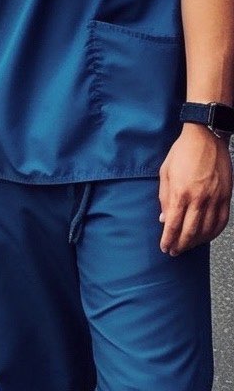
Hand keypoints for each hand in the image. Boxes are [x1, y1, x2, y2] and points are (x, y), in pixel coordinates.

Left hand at [158, 125, 232, 254]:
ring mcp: (215, 199)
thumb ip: (164, 197)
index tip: (165, 247)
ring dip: (196, 242)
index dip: (168, 239)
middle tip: (175, 251)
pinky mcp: (226, 197)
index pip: (173, 224)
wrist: (205, 138)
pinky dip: (213, 233)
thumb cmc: (182, 153)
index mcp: (180, 192)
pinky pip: (221, 222)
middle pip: (190, 231)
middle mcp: (199, 199)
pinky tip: (206, 236)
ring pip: (207, 230)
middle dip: (181, 245)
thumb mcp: (165, 172)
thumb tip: (164, 219)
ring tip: (188, 246)